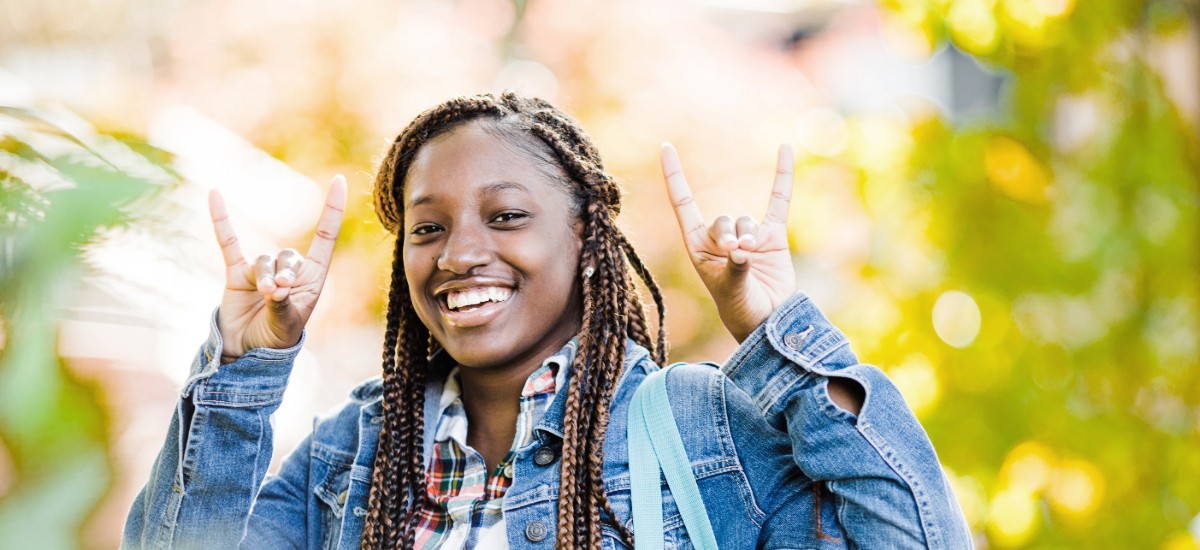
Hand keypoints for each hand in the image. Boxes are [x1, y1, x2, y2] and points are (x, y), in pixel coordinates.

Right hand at [208, 175, 346, 360]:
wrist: (246, 353)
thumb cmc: (275, 340)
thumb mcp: (286, 324)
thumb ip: (282, 304)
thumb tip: (275, 286)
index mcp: (312, 279)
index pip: (325, 237)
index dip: (332, 210)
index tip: (338, 180)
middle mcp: (289, 271)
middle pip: (289, 255)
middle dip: (284, 273)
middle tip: (280, 292)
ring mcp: (262, 270)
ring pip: (265, 260)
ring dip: (265, 276)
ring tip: (265, 295)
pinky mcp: (237, 273)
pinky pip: (228, 242)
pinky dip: (221, 220)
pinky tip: (215, 194)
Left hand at [661, 143, 796, 342]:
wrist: (768, 321)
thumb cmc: (740, 310)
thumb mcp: (731, 291)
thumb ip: (735, 269)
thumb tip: (741, 251)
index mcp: (698, 247)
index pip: (683, 204)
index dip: (674, 176)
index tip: (665, 148)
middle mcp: (720, 239)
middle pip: (720, 220)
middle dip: (726, 234)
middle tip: (733, 251)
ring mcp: (748, 236)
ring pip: (745, 221)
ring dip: (747, 236)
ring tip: (749, 254)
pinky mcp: (772, 236)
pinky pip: (778, 200)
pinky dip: (782, 176)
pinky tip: (784, 148)